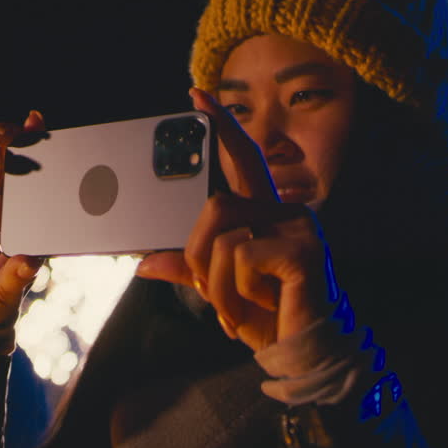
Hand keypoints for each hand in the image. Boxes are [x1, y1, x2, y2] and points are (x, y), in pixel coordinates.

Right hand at [0, 111, 45, 324]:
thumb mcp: (8, 290)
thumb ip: (17, 275)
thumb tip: (31, 263)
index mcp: (32, 217)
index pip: (42, 178)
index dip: (42, 150)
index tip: (43, 129)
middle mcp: (10, 204)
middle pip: (16, 161)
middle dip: (17, 140)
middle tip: (15, 132)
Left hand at [137, 88, 338, 351]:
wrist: (303, 353)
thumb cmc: (267, 316)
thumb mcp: (219, 288)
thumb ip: (188, 269)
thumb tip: (144, 263)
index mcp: (267, 213)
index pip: (243, 160)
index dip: (221, 127)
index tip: (197, 95)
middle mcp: (286, 211)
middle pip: (217, 203)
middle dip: (201, 241)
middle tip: (210, 260)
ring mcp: (298, 228)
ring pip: (222, 232)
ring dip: (215, 280)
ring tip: (232, 307)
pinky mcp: (304, 251)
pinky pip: (242, 256)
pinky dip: (236, 290)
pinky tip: (258, 305)